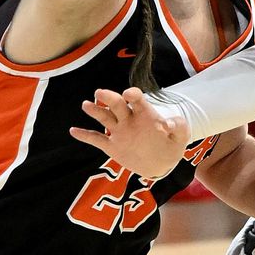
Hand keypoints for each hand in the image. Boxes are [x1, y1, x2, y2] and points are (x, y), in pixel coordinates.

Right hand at [70, 86, 188, 178]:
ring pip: (105, 118)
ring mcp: (119, 132)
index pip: (137, 99)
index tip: (129, 94)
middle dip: (109, 98)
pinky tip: (73, 130)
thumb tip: (169, 123)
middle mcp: (129, 119)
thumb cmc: (172, 144)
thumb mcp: (181, 135)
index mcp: (145, 113)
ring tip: (86, 105)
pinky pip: (96, 139)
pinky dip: (85, 135)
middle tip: (100, 93)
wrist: (163, 162)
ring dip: (95, 111)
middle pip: (117, 104)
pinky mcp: (113, 146)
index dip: (133, 95)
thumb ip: (179, 127)